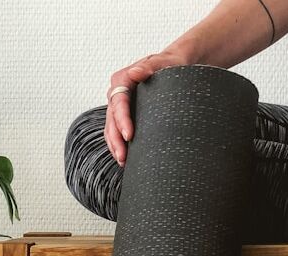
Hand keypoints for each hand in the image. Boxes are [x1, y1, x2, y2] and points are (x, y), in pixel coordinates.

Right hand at [105, 51, 189, 165]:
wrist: (176, 64)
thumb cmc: (171, 63)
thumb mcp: (163, 61)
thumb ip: (149, 66)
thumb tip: (134, 72)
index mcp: (123, 79)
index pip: (118, 102)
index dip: (121, 120)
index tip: (129, 136)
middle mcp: (118, 92)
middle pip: (111, 119)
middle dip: (116, 139)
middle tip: (123, 156)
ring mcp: (120, 105)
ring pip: (111, 128)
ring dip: (115, 146)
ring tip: (123, 161)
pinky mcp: (125, 114)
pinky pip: (117, 131)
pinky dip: (119, 144)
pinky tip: (125, 157)